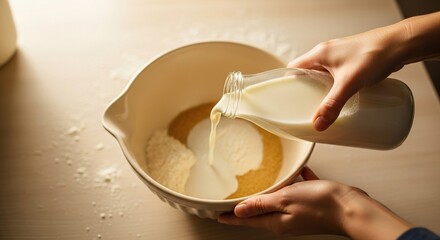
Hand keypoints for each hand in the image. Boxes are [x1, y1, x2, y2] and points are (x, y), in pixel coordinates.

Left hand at [218, 167, 411, 238]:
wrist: (351, 208)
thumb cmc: (320, 204)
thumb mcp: (284, 199)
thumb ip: (261, 205)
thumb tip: (238, 211)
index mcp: (276, 221)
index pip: (247, 220)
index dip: (231, 217)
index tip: (218, 215)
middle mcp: (286, 220)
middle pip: (261, 213)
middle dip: (247, 207)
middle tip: (234, 201)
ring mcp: (300, 213)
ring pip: (280, 201)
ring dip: (271, 194)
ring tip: (262, 184)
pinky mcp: (312, 204)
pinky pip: (299, 191)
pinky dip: (296, 183)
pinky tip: (298, 172)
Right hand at [288, 12, 439, 130]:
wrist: (400, 45)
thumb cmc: (374, 55)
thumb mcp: (349, 83)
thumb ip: (333, 104)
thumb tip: (318, 124)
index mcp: (319, 54)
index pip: (294, 68)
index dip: (288, 83)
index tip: (287, 99)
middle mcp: (326, 53)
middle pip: (307, 73)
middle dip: (305, 91)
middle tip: (305, 107)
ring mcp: (339, 57)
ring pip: (322, 75)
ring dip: (321, 89)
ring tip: (321, 106)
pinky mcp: (351, 62)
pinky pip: (335, 76)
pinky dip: (334, 87)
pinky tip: (340, 98)